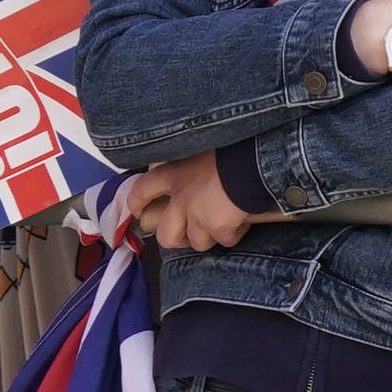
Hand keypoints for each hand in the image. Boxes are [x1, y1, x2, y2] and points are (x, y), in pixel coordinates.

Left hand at [119, 151, 251, 251]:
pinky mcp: (218, 228)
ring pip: (198, 242)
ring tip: (224, 224)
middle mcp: (181, 198)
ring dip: (211, 237)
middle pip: (166, 235)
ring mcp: (198, 216)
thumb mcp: (203, 151)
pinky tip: (242, 222)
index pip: (142, 190)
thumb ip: (194, 169)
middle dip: (177, 240)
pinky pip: (226, 240)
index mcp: (174, 174)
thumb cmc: (232, 148)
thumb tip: (204, 179)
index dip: (138, 204)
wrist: (253, 158)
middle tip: (189, 234)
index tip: (141, 212)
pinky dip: (234, 234)